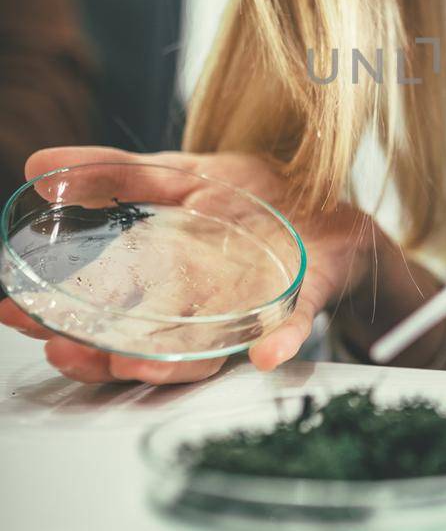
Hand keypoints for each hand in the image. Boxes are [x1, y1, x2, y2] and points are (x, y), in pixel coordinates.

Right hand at [0, 145, 445, 383]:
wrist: (330, 203)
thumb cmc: (251, 199)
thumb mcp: (177, 174)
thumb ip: (113, 174)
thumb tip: (39, 167)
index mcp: (167, 284)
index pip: (102, 312)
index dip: (59, 318)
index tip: (17, 314)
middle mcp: (201, 309)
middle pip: (140, 343)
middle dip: (96, 353)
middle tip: (60, 346)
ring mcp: (250, 310)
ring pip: (202, 351)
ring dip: (166, 362)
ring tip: (130, 362)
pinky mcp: (299, 301)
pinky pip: (289, 328)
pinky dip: (278, 344)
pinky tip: (264, 355)